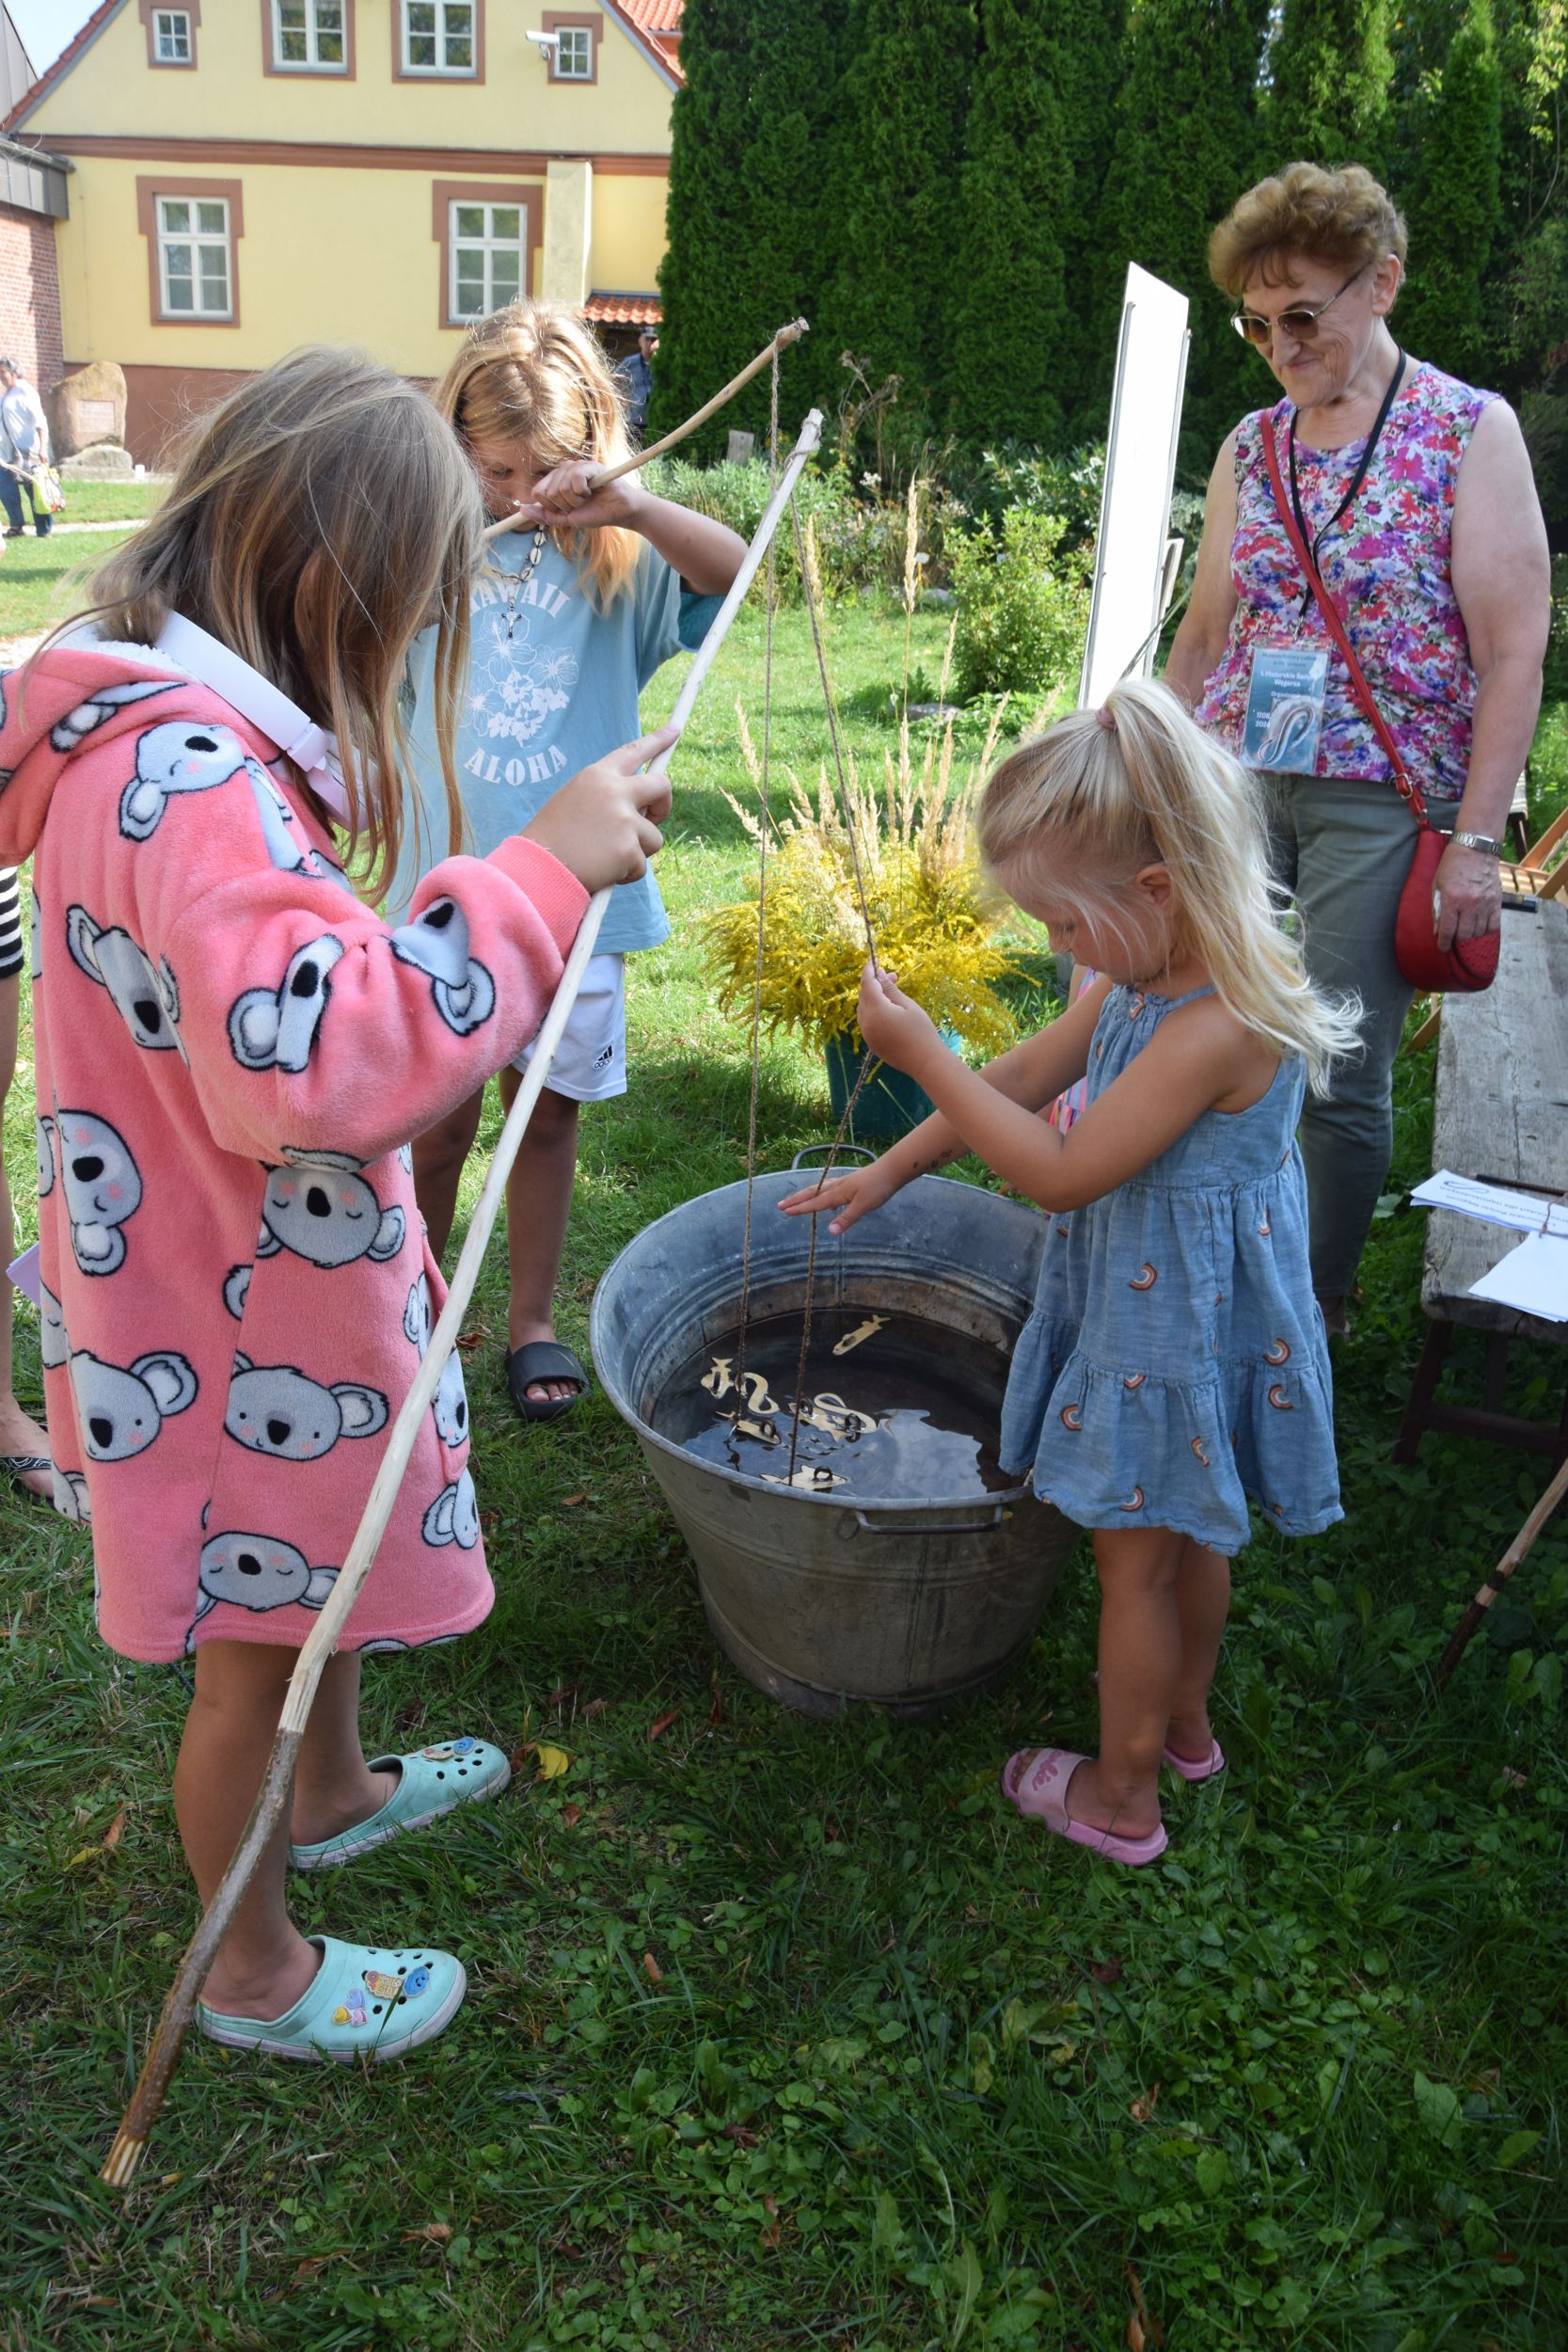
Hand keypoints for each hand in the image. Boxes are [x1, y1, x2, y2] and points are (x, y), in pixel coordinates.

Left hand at [507, 458, 644, 534]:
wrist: (618, 512)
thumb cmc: (594, 513)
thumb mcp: (566, 518)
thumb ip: (544, 515)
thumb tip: (522, 510)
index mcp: (555, 481)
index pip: (537, 493)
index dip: (551, 506)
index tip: (566, 509)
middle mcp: (562, 470)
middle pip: (548, 492)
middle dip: (564, 506)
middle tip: (580, 504)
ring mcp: (575, 466)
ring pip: (560, 488)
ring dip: (576, 501)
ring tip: (588, 498)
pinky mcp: (588, 465)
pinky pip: (574, 480)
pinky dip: (583, 492)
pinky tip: (593, 490)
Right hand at [522, 726, 675, 891]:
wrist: (538, 870)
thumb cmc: (551, 840)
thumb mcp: (574, 803)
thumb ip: (606, 797)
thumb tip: (641, 806)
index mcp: (596, 776)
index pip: (633, 751)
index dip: (657, 740)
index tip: (674, 730)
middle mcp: (614, 792)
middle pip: (661, 786)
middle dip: (663, 805)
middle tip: (652, 819)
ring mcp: (624, 820)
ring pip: (654, 837)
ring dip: (637, 851)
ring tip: (606, 858)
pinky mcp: (629, 850)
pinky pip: (641, 865)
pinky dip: (626, 874)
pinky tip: (602, 872)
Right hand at [777, 1155, 900, 1236]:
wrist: (892, 1169)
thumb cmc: (878, 1187)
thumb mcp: (863, 1206)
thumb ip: (846, 1219)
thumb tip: (830, 1232)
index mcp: (838, 1193)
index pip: (815, 1203)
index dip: (800, 1208)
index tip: (785, 1212)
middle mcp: (837, 1186)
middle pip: (812, 1193)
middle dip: (796, 1199)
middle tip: (780, 1205)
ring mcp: (844, 1183)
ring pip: (819, 1189)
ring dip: (806, 1196)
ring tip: (796, 1201)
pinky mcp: (851, 1183)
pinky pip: (830, 1189)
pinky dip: (822, 1195)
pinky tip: (828, 1202)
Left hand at [856, 963, 942, 1076]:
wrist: (925, 1062)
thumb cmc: (921, 1031)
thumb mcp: (907, 1005)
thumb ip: (890, 989)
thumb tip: (878, 974)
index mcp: (875, 1010)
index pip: (866, 984)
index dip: (869, 971)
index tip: (874, 961)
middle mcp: (866, 1022)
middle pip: (863, 996)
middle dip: (875, 984)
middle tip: (894, 978)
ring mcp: (866, 1034)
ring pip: (863, 1008)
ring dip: (873, 998)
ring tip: (893, 995)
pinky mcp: (871, 1043)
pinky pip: (866, 1021)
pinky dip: (873, 1011)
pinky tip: (888, 1011)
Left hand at [1431, 839, 1502, 951]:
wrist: (1476, 848)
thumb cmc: (1453, 865)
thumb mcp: (1437, 884)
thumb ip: (1437, 908)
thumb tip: (1437, 930)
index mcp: (1452, 899)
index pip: (1448, 930)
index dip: (1444, 943)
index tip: (1442, 948)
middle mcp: (1470, 903)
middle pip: (1464, 935)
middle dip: (1456, 940)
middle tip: (1453, 938)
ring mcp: (1485, 903)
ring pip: (1479, 932)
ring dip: (1471, 936)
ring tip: (1465, 931)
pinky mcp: (1497, 901)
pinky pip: (1494, 925)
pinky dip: (1486, 930)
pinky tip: (1479, 928)